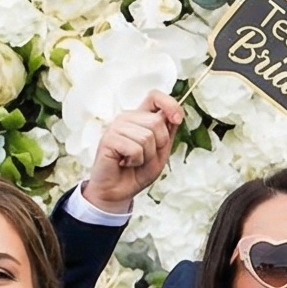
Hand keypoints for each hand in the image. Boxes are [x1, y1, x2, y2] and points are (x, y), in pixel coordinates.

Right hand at [80, 91, 182, 212]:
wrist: (119, 191)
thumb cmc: (138, 171)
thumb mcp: (161, 152)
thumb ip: (168, 132)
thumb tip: (176, 114)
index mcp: (141, 118)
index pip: (155, 96)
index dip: (170, 104)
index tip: (177, 119)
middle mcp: (127, 118)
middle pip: (157, 121)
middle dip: (159, 144)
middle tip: (145, 156)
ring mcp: (116, 127)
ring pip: (147, 137)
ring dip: (146, 156)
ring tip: (134, 160)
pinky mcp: (108, 139)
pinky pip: (135, 149)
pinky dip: (136, 161)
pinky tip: (124, 162)